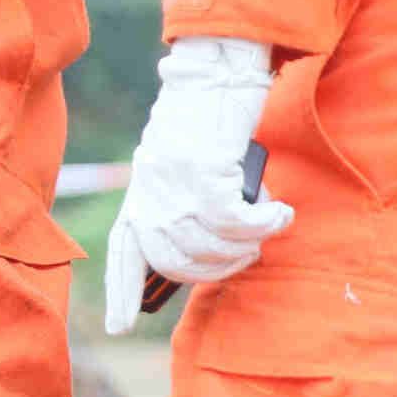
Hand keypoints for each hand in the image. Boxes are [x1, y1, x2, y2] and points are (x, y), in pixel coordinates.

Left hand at [103, 36, 293, 329]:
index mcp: (141, 190)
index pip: (125, 251)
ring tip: (265, 223)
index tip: (118, 330)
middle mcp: (149, 191)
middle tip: (246, 250)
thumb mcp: (183, 160)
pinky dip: (264, 224)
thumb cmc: (208, 114)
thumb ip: (182, 199)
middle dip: (215, 269)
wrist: (216, 66)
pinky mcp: (204, 172)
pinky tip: (278, 211)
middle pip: (175, 263)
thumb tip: (205, 246)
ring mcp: (173, 183)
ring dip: (245, 246)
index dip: (120, 294)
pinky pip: (238, 223)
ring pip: (208, 247)